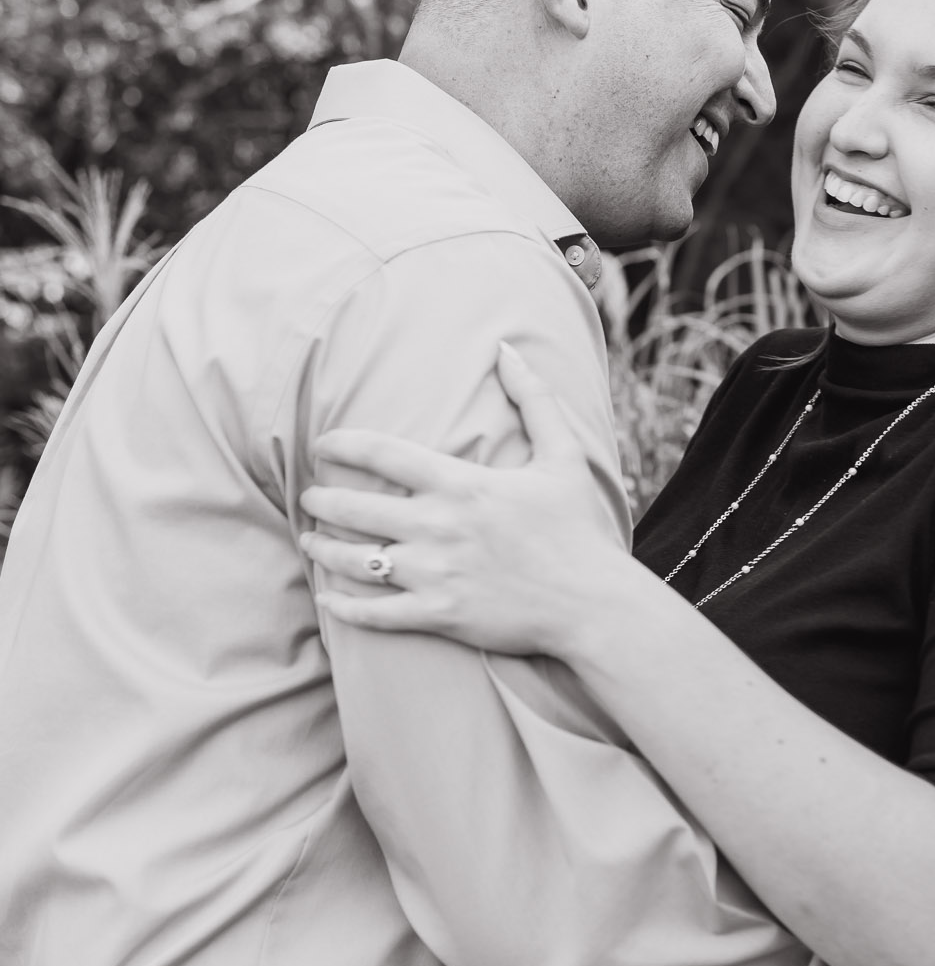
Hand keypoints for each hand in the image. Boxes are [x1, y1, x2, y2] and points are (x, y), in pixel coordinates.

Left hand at [299, 342, 631, 654]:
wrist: (593, 604)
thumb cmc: (578, 529)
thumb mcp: (564, 455)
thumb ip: (533, 398)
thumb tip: (506, 349)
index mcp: (461, 484)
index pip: (382, 453)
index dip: (343, 444)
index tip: (323, 445)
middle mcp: (438, 527)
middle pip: (355, 507)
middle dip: (322, 498)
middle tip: (309, 495)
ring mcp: (435, 575)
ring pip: (356, 561)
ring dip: (323, 549)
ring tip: (309, 542)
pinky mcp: (439, 617)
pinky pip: (375, 614)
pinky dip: (345, 606)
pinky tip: (329, 599)